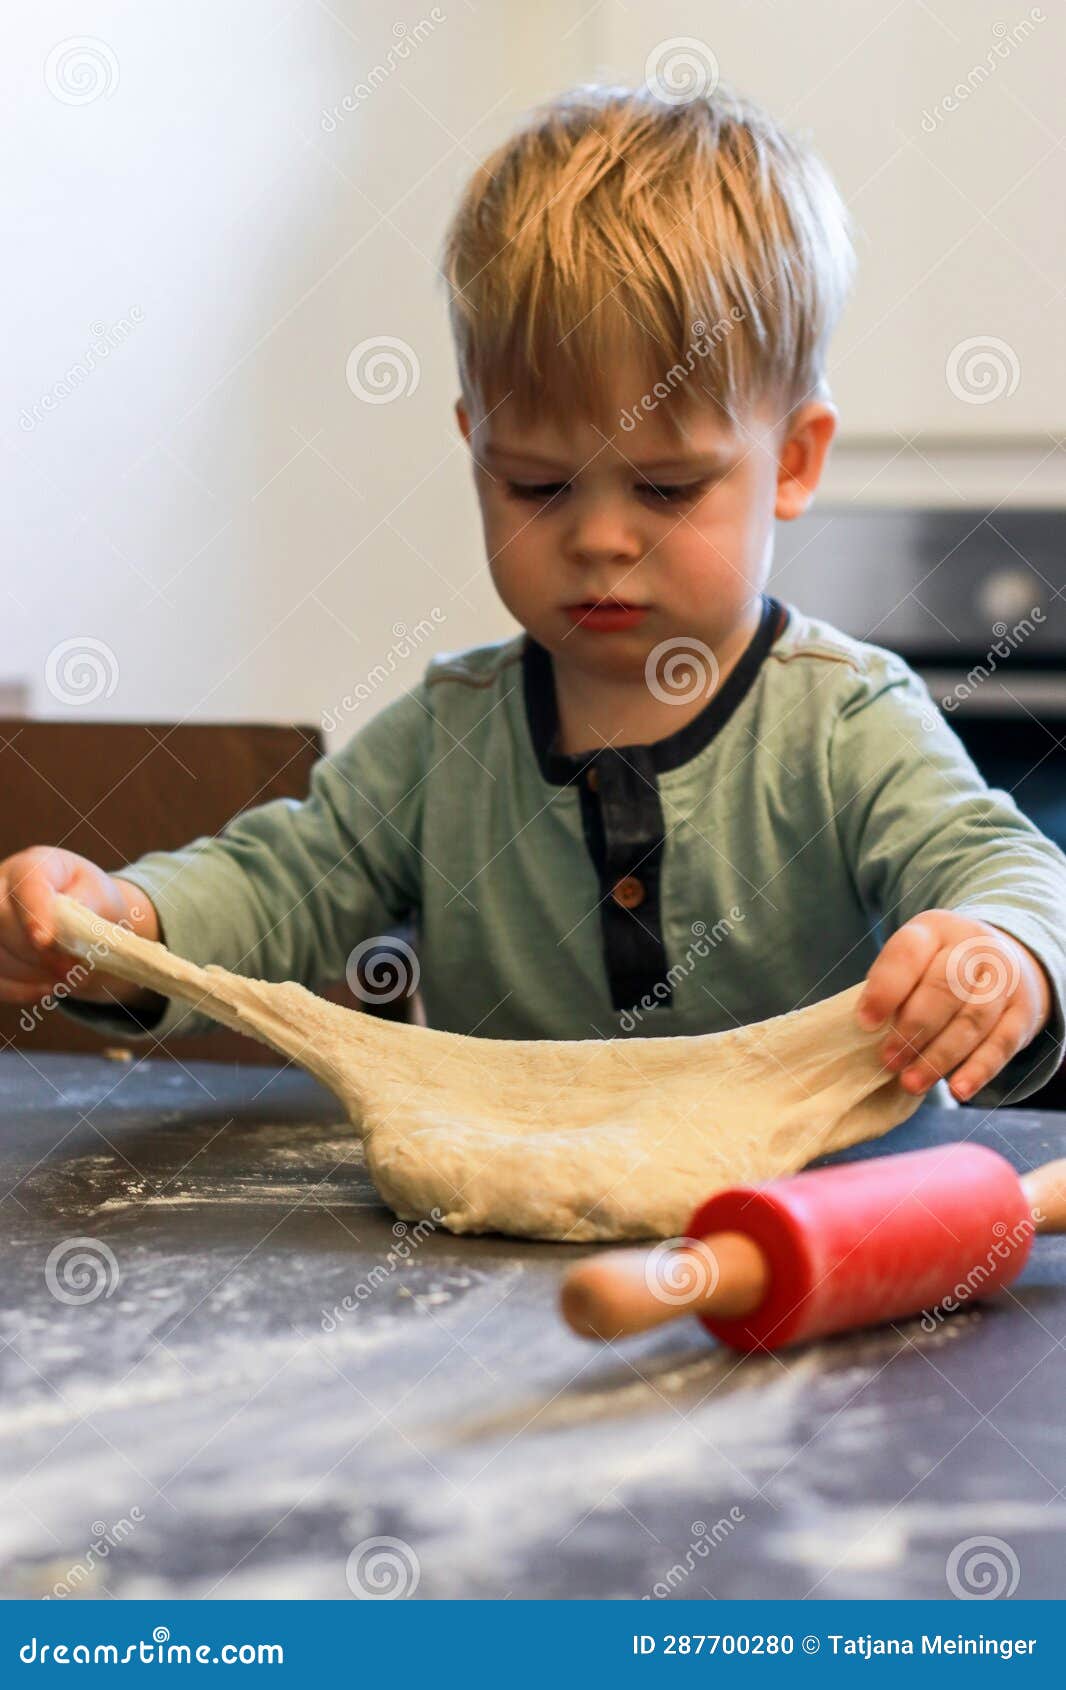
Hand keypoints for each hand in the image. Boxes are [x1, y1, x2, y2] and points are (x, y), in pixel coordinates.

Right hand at [0, 846, 158, 1006]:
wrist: (83, 914)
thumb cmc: (91, 900)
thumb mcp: (100, 897)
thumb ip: (86, 907)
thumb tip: (66, 927)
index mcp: (33, 865)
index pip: (26, 885)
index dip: (32, 913)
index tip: (44, 941)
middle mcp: (0, 887)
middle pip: (1, 921)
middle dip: (36, 952)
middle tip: (71, 969)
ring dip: (31, 973)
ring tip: (66, 976)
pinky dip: (19, 989)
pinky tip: (47, 989)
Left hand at [856, 909, 1051, 1101]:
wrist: (1004, 959)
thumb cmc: (939, 967)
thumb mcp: (915, 959)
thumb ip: (894, 986)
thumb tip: (870, 1030)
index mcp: (935, 929)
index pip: (908, 954)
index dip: (885, 989)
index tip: (865, 1023)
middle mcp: (974, 947)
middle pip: (944, 989)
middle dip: (913, 1029)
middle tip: (888, 1060)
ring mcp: (1004, 978)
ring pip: (972, 1020)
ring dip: (939, 1056)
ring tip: (911, 1083)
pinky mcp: (1023, 1012)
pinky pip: (1001, 1044)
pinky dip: (978, 1070)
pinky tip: (958, 1090)